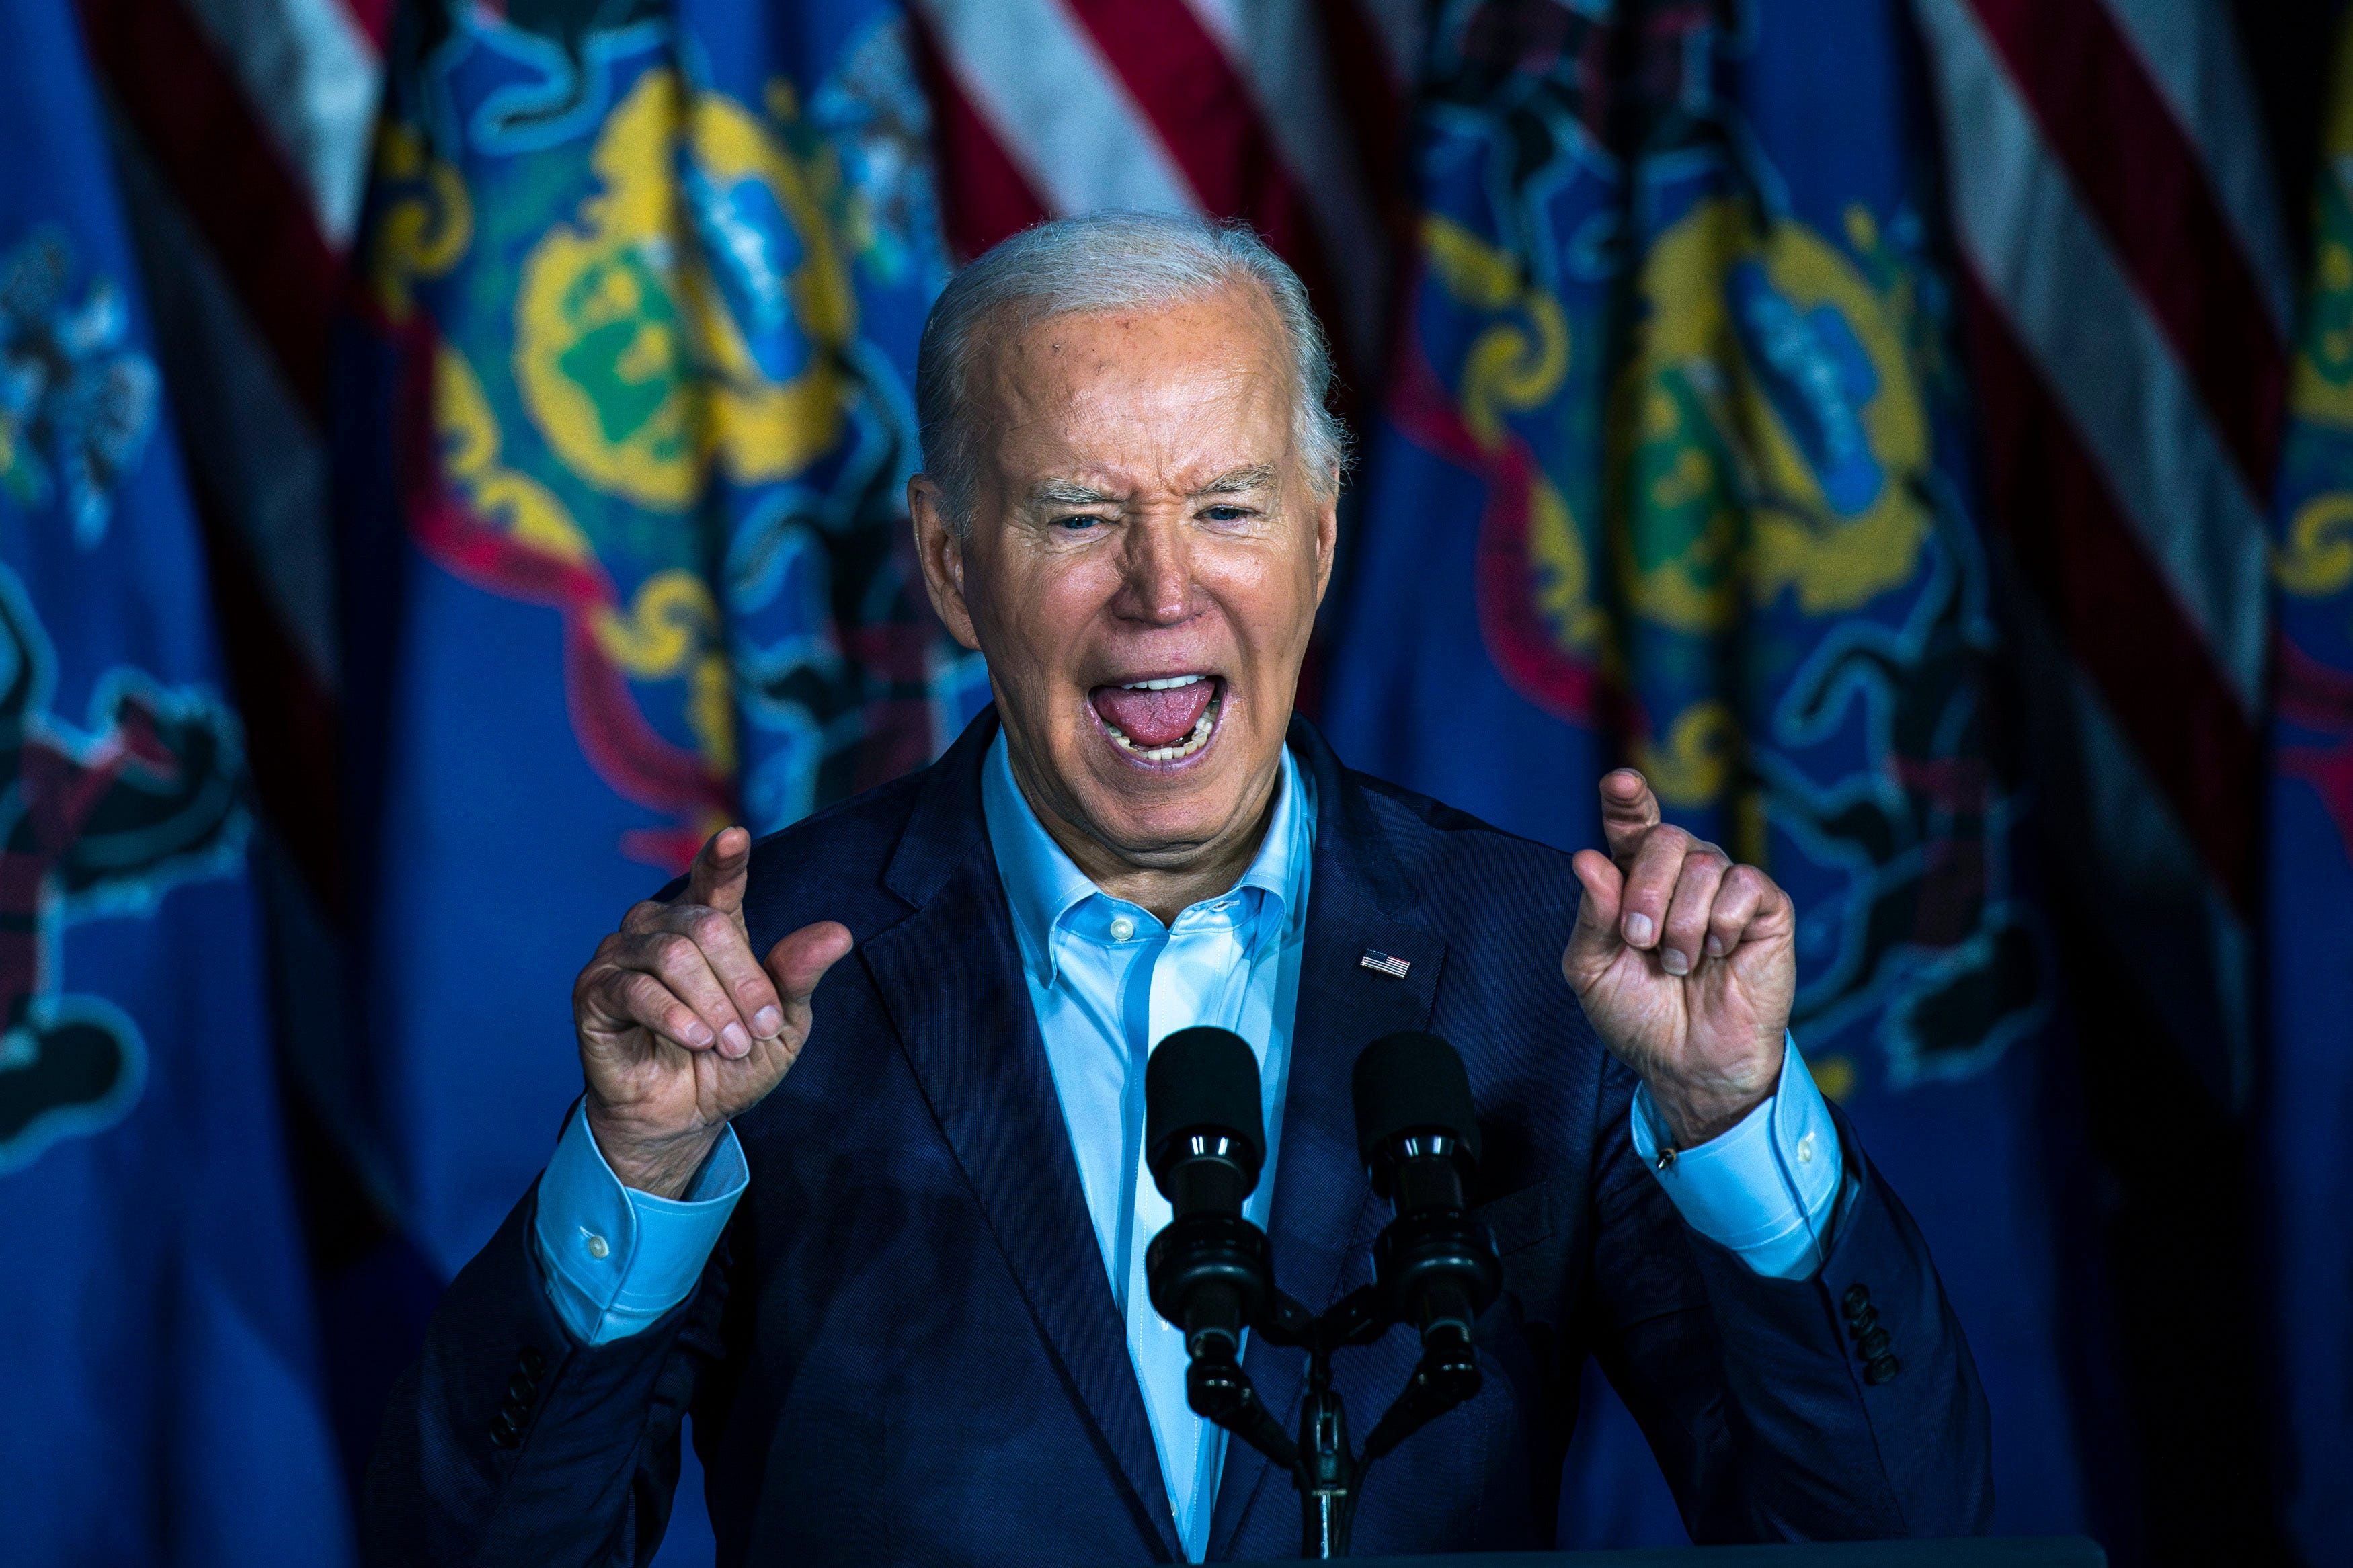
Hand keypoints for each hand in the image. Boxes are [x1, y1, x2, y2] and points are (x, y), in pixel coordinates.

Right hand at [572, 827, 851, 1195]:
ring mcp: (621, 955)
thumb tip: (839, 933)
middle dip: (743, 980)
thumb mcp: (780, 1026)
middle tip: (759, 1028)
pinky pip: (635, 989)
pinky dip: (674, 1016)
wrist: (686, 1117)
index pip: (717, 879)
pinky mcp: (593, 992)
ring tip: (729, 1044)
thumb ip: (798, 978)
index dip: (725, 858)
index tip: (736, 837)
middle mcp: (661, 928)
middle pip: (705, 925)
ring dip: (712, 1004)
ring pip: (672, 954)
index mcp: (710, 924)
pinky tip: (697, 1038)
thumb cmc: (732, 1062)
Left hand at [1560, 770, 1795, 1147]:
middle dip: (1646, 891)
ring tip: (1679, 964)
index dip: (1627, 799)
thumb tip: (1586, 858)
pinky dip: (1723, 922)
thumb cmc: (1638, 1016)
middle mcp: (1680, 875)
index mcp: (1634, 880)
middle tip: (1641, 940)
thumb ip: (1591, 915)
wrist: (1687, 1063)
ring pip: (1704, 862)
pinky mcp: (1767, 909)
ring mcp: (1724, 889)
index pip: (1631, 823)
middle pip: (1666, 837)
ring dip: (1682, 921)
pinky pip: (1746, 884)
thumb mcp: (1593, 970)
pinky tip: (1718, 952)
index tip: (1619, 782)